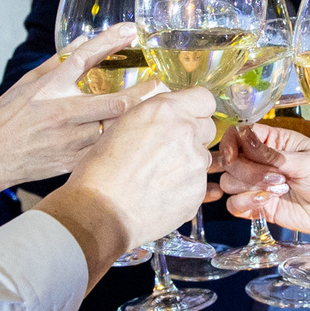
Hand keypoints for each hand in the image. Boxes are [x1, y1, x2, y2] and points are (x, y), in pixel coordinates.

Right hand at [0, 24, 142, 188]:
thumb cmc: (6, 118)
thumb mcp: (28, 83)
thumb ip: (58, 62)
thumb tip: (83, 41)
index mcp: (51, 89)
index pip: (85, 57)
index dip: (110, 40)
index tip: (131, 29)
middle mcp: (64, 113)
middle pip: (117, 101)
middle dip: (145, 91)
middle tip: (161, 83)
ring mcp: (71, 140)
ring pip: (117, 129)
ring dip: (138, 119)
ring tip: (157, 110)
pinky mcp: (74, 161)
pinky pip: (107, 152)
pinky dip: (123, 143)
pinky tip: (136, 137)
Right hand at [58, 84, 216, 246]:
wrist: (101, 211)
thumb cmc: (101, 171)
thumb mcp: (122, 126)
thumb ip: (153, 117)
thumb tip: (168, 117)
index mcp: (165, 109)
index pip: (204, 99)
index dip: (196, 110)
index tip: (188, 118)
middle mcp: (186, 131)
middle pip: (208, 127)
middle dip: (194, 136)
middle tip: (170, 151)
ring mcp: (196, 161)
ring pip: (203, 157)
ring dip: (189, 163)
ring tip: (159, 177)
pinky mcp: (199, 189)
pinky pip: (199, 182)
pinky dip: (185, 186)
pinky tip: (161, 193)